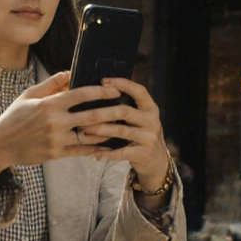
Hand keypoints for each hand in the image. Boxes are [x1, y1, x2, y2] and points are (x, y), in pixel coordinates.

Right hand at [0, 71, 124, 184]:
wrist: (0, 144)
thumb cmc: (14, 116)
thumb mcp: (29, 95)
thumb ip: (51, 84)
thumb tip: (71, 72)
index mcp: (49, 104)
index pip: (81, 94)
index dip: (101, 91)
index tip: (115, 89)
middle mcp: (54, 122)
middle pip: (91, 116)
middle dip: (112, 111)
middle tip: (127, 107)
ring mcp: (56, 139)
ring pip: (90, 135)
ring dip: (108, 131)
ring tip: (123, 126)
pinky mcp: (56, 154)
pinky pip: (82, 151)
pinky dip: (97, 148)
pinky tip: (109, 145)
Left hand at [77, 77, 172, 191]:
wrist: (156, 160)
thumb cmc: (141, 134)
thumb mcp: (141, 118)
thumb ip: (128, 107)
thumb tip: (101, 91)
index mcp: (151, 108)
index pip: (139, 91)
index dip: (123, 84)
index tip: (104, 80)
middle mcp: (153, 121)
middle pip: (125, 111)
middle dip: (102, 112)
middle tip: (83, 113)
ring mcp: (149, 138)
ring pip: (120, 131)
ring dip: (100, 131)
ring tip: (84, 131)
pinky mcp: (144, 154)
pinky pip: (121, 152)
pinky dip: (106, 152)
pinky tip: (94, 152)